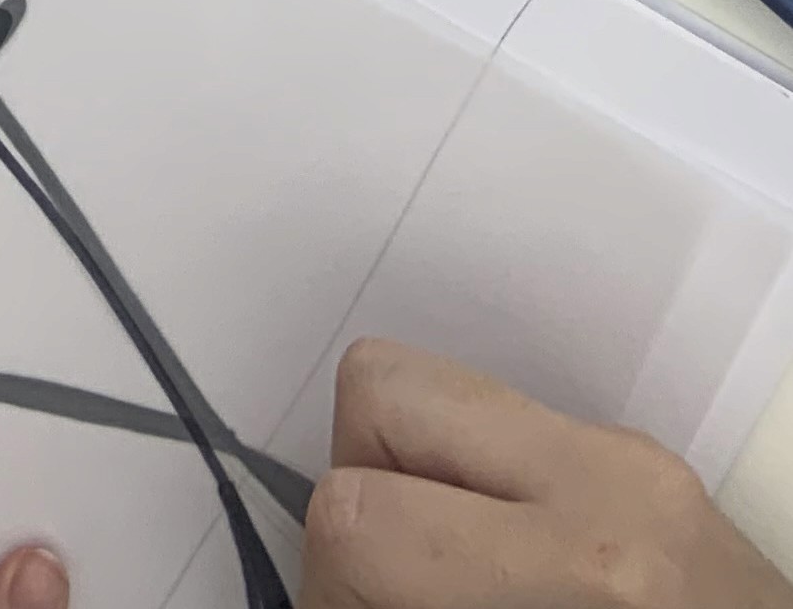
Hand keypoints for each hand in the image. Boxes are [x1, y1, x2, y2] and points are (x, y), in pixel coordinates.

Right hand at [303, 338, 792, 608]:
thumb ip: (402, 601)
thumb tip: (333, 585)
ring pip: (437, 385)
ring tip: (449, 553)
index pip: (358, 512)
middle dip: (356, 475)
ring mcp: (634, 454)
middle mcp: (612, 483)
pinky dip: (478, 484)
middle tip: (393, 567)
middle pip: (382, 387)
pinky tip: (510, 556)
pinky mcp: (645, 454)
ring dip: (412, 468)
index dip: (327, 580)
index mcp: (585, 566)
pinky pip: (507, 425)